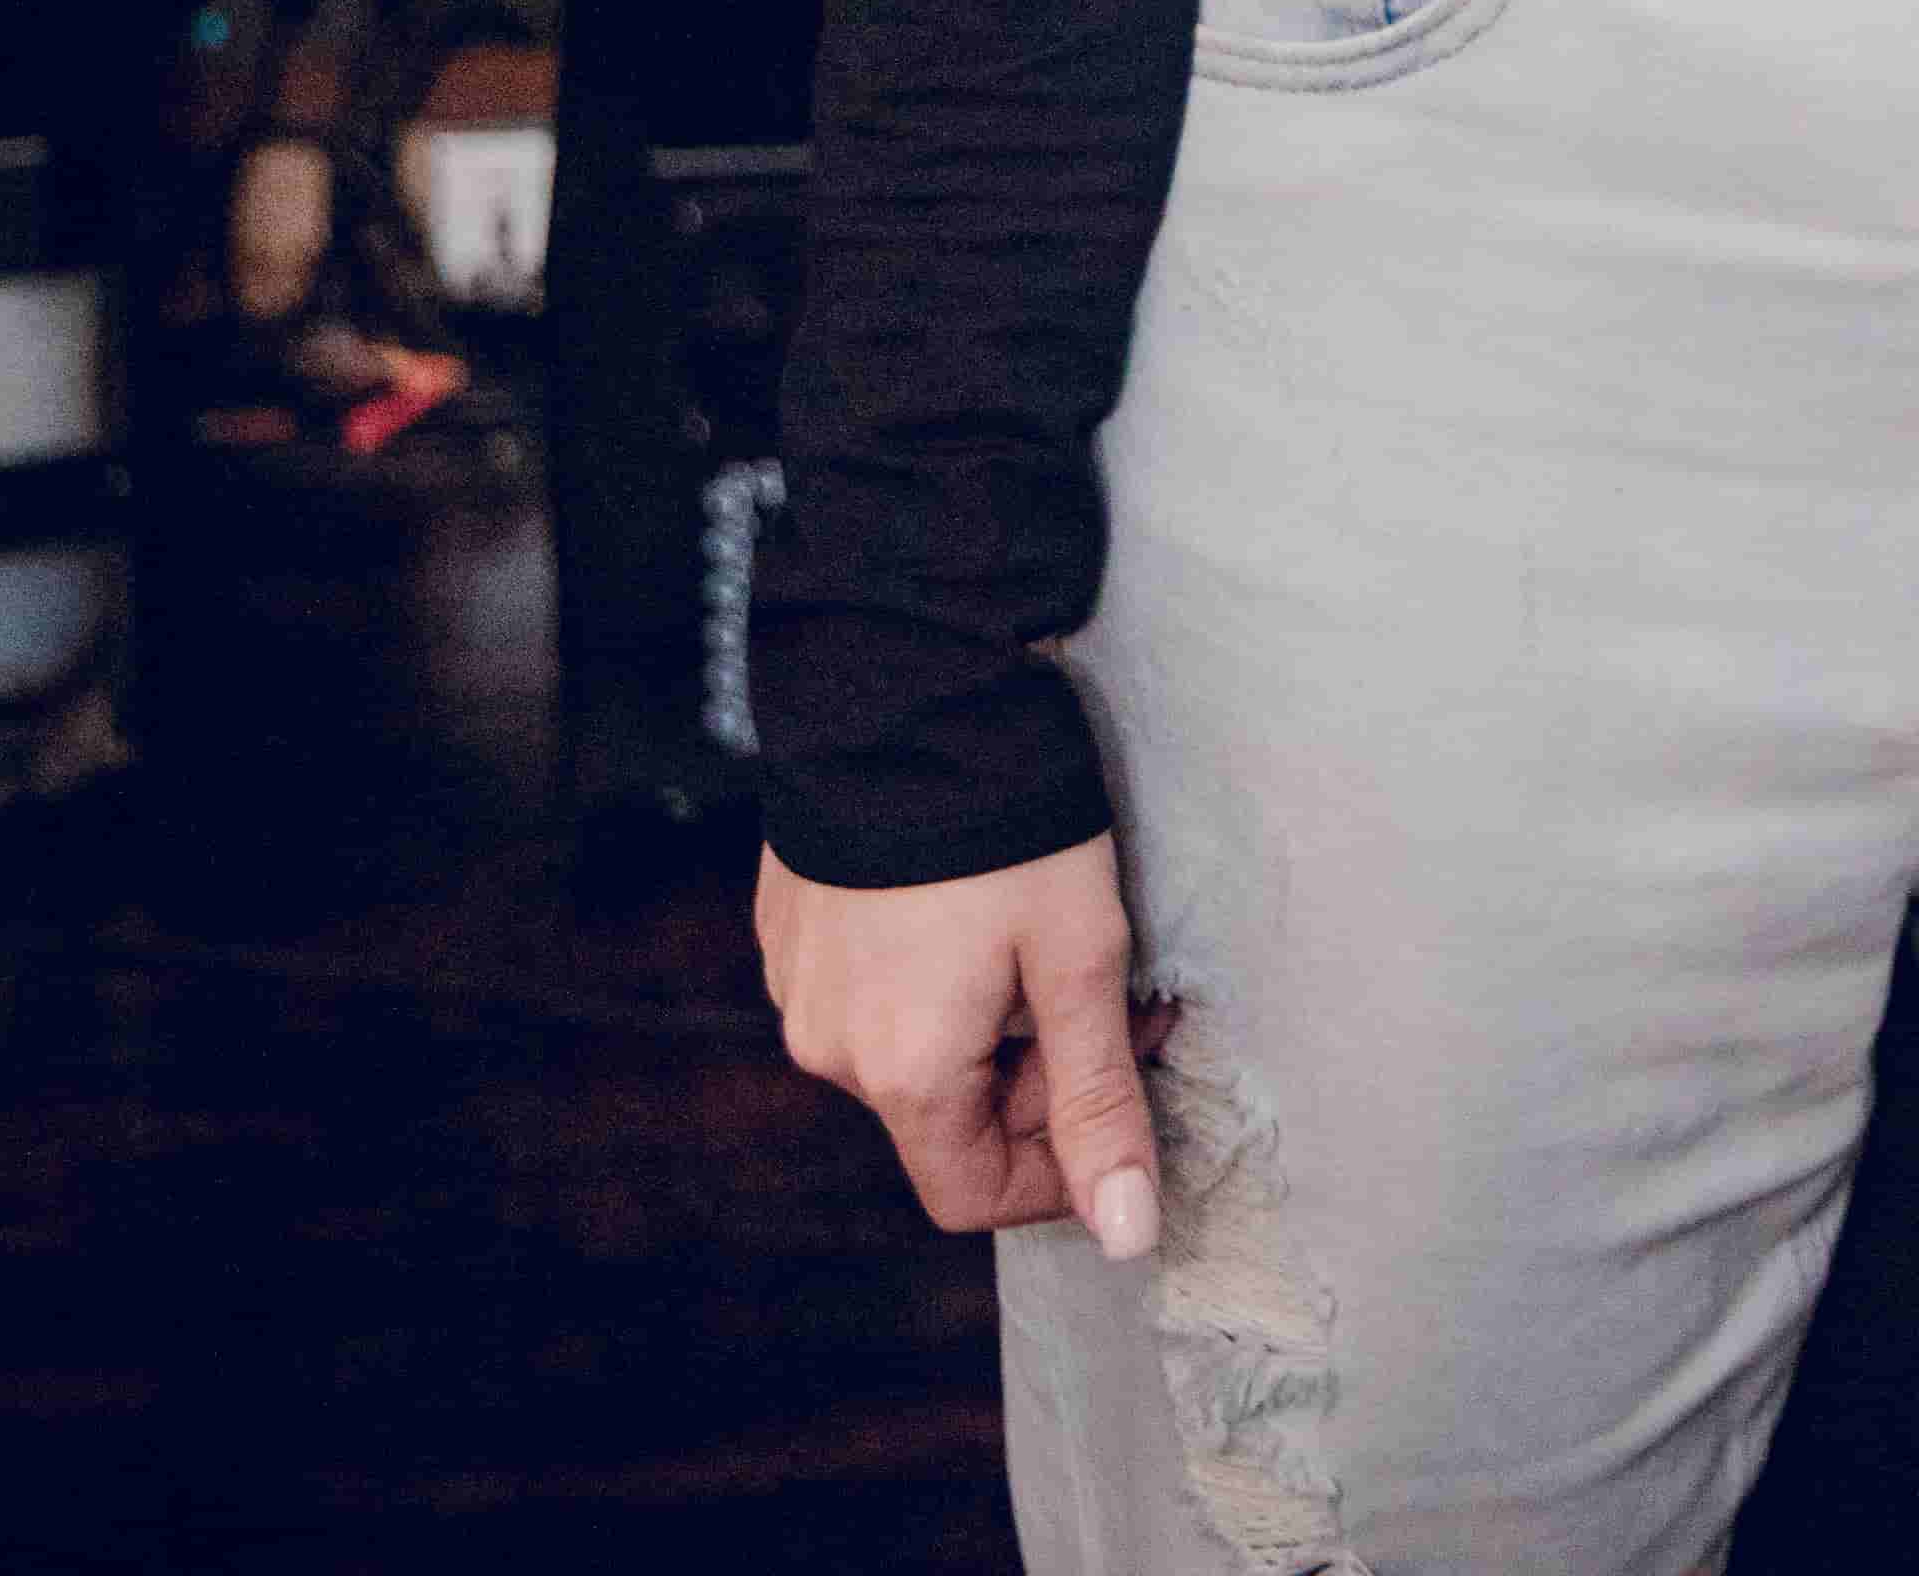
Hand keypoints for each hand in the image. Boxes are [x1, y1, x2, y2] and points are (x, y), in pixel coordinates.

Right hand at [756, 830, 1160, 1255]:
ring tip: (1040, 927)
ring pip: (909, 1051)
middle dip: (1034, 1075)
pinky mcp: (789, 927)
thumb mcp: (1079, 957)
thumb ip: (1101, 1102)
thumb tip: (1129, 1236)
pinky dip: (929, 972)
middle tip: (1108, 989)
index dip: (1055, 1169)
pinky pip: (868, 989)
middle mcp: (830, 1047)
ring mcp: (798, 985)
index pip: (973, 1195)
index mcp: (901, 1071)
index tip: (1117, 1085)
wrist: (904, 682)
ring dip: (983, 1020)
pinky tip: (971, 896)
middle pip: (946, 1116)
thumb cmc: (1007, 822)